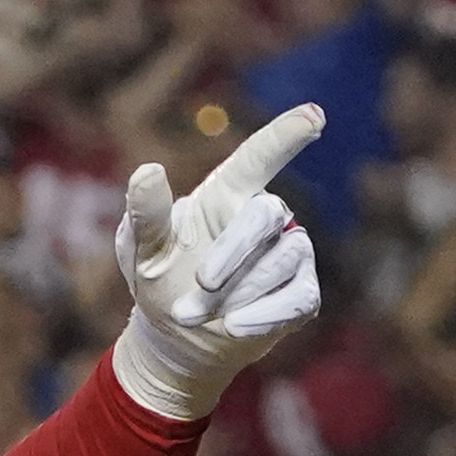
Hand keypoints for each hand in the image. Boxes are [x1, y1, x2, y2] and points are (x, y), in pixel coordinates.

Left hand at [110, 102, 325, 422]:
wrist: (175, 340)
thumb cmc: (161, 279)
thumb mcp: (141, 248)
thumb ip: (146, 212)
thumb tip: (148, 170)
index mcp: (227, 194)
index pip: (259, 156)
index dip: (286, 134)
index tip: (315, 115)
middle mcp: (265, 216)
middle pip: (267, 213)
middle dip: (233, 251)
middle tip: (201, 283)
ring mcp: (289, 253)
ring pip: (282, 260)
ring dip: (237, 292)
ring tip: (191, 317)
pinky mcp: (302, 293)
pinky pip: (297, 298)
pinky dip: (265, 314)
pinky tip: (235, 327)